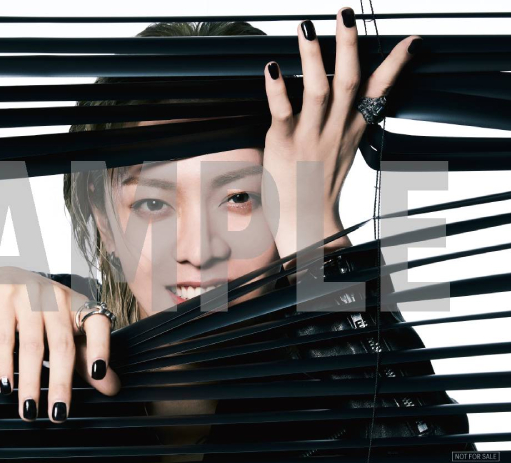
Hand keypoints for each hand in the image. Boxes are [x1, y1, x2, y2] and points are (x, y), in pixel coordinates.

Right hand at [0, 266, 120, 421]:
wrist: (4, 275)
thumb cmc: (41, 309)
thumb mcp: (68, 329)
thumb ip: (88, 359)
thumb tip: (111, 388)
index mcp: (78, 305)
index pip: (97, 323)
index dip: (101, 347)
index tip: (99, 373)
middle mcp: (57, 298)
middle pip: (62, 344)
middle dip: (60, 383)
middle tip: (58, 414)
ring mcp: (29, 296)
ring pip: (32, 345)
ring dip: (30, 381)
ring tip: (29, 409)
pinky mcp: (2, 298)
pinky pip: (4, 338)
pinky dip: (4, 365)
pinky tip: (6, 386)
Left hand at [261, 7, 421, 266]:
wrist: (304, 222)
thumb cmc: (315, 186)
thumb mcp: (340, 151)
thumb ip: (343, 123)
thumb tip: (342, 97)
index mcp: (350, 131)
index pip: (378, 93)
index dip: (394, 66)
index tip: (411, 41)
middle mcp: (334, 130)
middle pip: (349, 82)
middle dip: (349, 46)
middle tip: (345, 14)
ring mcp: (311, 137)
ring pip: (319, 90)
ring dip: (314, 57)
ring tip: (307, 28)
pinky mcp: (285, 145)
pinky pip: (283, 112)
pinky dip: (277, 89)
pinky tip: (271, 67)